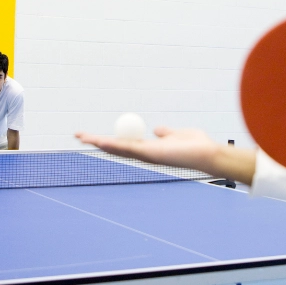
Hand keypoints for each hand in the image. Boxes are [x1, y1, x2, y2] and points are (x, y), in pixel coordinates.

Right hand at [77, 126, 257, 183]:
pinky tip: (98, 140)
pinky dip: (111, 144)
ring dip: (97, 142)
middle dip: (95, 141)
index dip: (108, 140)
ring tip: (80, 136)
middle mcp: (144, 154)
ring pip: (115, 148)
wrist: (207, 153)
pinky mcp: (149, 153)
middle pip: (114, 147)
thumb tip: (158, 130)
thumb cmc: (197, 145)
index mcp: (149, 149)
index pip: (124, 143)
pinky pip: (125, 147)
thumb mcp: (177, 134)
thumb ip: (166, 133)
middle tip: (78, 135)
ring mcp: (145, 155)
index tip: (95, 135)